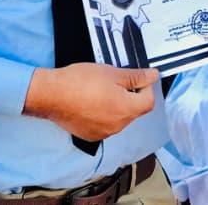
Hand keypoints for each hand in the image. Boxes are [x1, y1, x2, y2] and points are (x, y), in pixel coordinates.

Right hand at [23, 63, 158, 140]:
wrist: (52, 95)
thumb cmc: (83, 80)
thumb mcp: (112, 73)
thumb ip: (136, 76)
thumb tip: (154, 76)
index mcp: (127, 110)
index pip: (149, 102)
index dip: (145, 88)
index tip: (134, 78)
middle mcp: (119, 126)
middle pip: (134, 111)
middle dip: (130, 96)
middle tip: (114, 81)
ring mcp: (104, 133)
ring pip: (119, 118)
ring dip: (116, 106)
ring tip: (100, 91)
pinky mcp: (91, 136)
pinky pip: (105, 125)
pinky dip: (103, 115)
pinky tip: (90, 103)